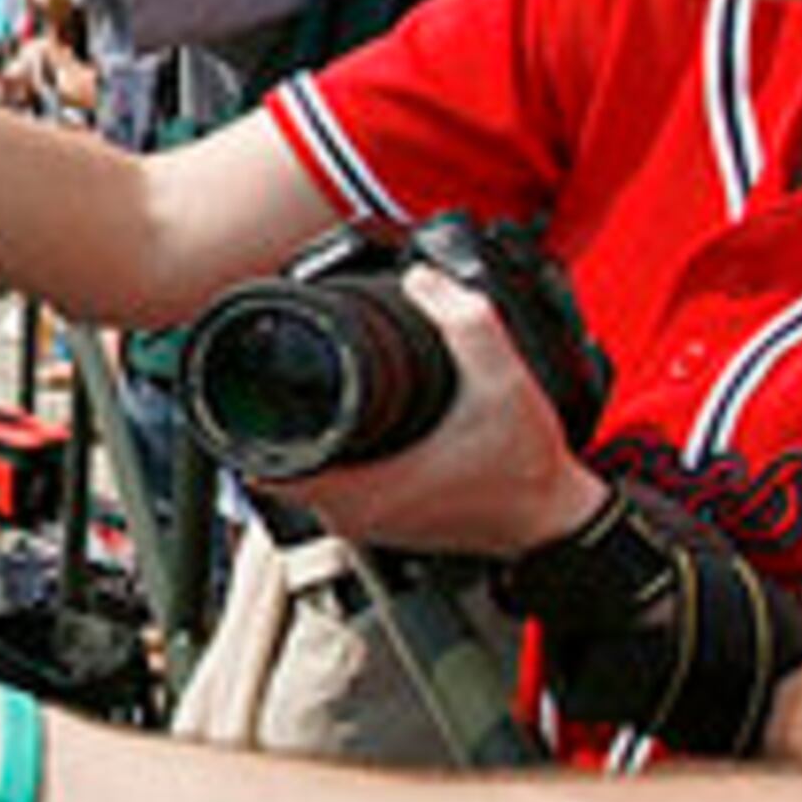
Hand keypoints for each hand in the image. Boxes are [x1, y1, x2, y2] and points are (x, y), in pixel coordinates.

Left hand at [266, 264, 608, 557]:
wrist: (553, 518)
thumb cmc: (527, 464)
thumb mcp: (503, 379)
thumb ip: (465, 320)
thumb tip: (422, 278)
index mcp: (362, 491)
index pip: (265, 464)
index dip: (248, 421)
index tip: (249, 385)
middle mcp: (354, 516)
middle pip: (278, 463)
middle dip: (276, 417)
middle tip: (284, 372)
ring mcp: (366, 523)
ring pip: (306, 475)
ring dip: (306, 435)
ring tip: (315, 389)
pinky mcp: (383, 521)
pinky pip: (335, 484)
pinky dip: (333, 452)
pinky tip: (353, 420)